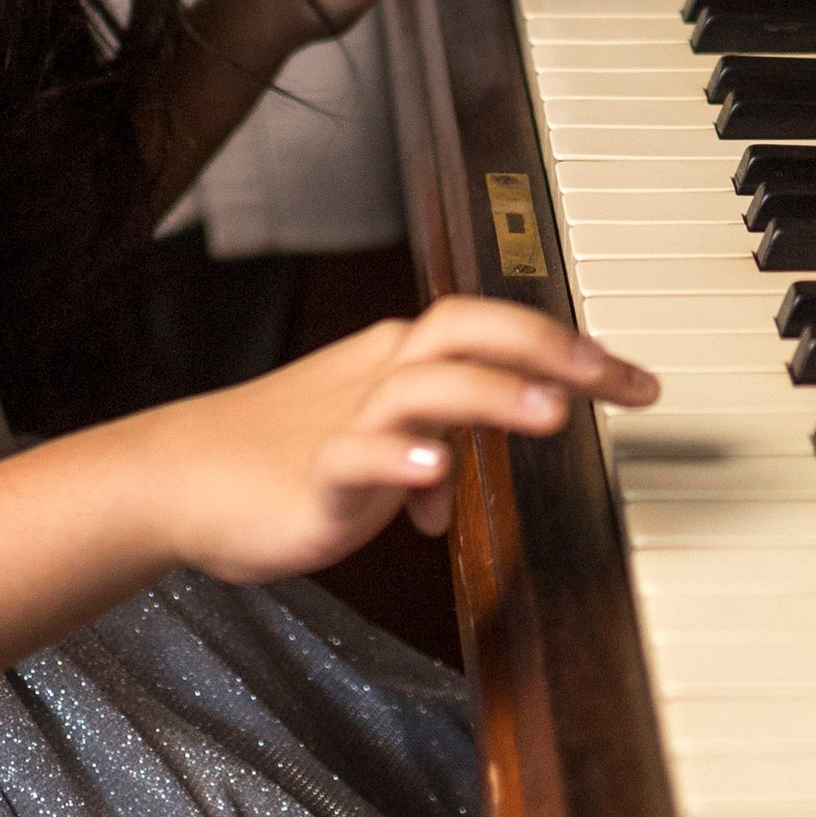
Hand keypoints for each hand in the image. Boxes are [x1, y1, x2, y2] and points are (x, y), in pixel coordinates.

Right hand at [159, 296, 656, 586]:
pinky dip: (399, 461)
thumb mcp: (373, 453)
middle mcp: (382, 378)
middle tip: (615, 378)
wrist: (176, 479)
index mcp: (402, 362)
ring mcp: (347, 425)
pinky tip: (436, 475)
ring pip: (424, 385)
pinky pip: (359, 460)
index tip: (639, 382)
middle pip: (469, 330)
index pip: (496, 328)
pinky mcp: (314, 478)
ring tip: (548, 413)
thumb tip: (458, 488)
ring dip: (489, 393)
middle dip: (547, 346)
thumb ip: (425, 455)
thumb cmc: (276, 458)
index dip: (569, 345)